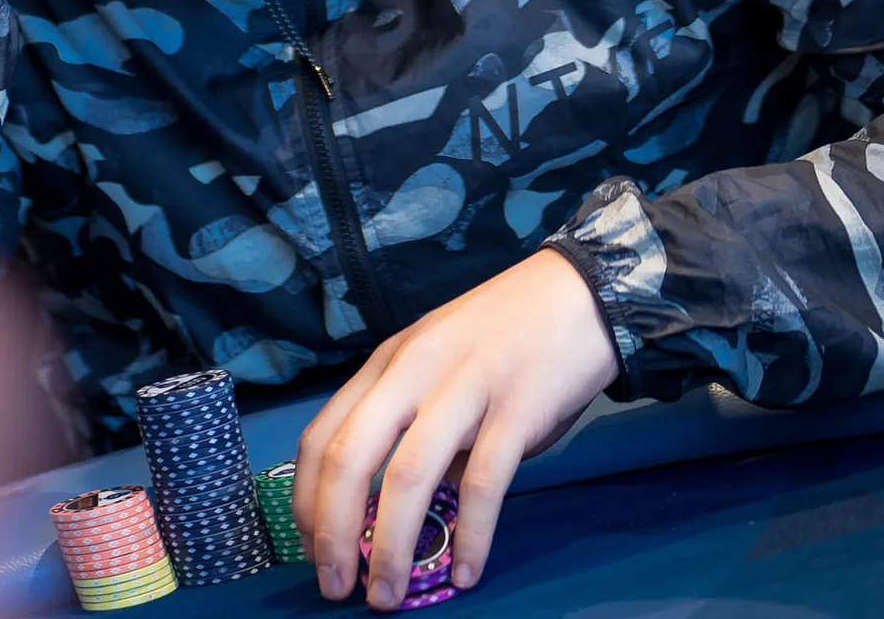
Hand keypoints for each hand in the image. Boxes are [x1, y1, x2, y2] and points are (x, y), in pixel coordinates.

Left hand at [294, 248, 618, 606]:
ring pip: (408, 475)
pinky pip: (483, 483)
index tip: (308, 548)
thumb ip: (409, 419)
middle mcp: (415, 371)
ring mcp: (464, 387)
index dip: (306, 500)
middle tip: (333, 587)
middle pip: (351, 456)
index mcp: (388, 362)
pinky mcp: (516, 410)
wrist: (577, 294)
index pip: (322, 434)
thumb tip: (388, 503)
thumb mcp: (436, 362)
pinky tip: (465, 574)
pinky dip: (470, 536)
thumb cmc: (503, 333)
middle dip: (333, 532)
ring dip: (391, 547)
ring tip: (386, 596)